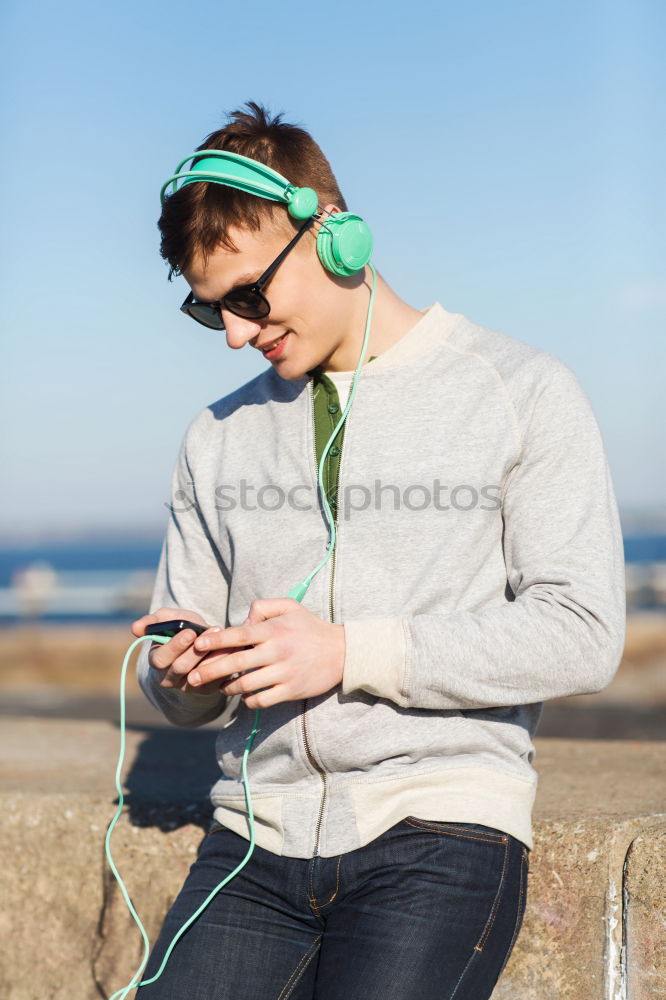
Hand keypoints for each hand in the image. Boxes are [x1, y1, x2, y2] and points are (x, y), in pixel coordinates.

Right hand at [131, 607, 246, 695]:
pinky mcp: (206, 690)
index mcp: (157, 661)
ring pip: (199, 674)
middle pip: (180, 668)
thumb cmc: (184, 628)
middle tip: (212, 632)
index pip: (161, 658)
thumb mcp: (170, 619)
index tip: (190, 631)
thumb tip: (134, 628)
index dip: (175, 646)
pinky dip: (224, 663)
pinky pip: (215, 680)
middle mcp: (169, 678)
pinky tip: (233, 649)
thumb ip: (153, 621)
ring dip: (213, 655)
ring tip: (224, 639)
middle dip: (196, 650)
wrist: (204, 642)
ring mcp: (188, 686)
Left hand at [186, 597, 345, 708]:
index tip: (198, 646)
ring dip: (228, 688)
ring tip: (220, 687)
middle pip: (236, 663)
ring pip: (246, 685)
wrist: (342, 651)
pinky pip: (262, 700)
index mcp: (274, 630)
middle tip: (192, 677)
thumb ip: (262, 608)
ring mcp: (284, 673)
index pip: (238, 635)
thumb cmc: (310, 628)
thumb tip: (241, 622)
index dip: (216, 640)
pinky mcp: (291, 691)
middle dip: (210, 671)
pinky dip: (248, 701)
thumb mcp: (290, 607)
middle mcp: (277, 651)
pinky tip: (244, 697)